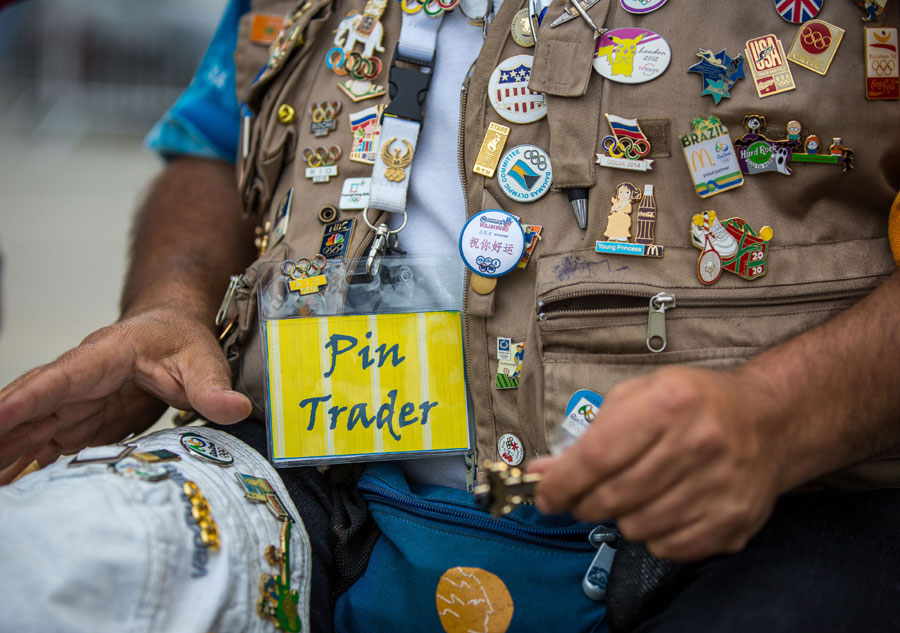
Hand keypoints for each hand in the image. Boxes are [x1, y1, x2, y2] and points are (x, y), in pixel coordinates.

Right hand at [0, 308, 251, 482]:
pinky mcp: (82, 422)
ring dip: (8, 453)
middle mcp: (80, 380)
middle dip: (1, 433)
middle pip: (31, 408)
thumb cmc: (183, 339)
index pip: (59, 379)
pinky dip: (26, 464)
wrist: (174, 331)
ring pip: (32, 429)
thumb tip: (236, 408)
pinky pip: (47, 444)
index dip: (25, 400)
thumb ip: (213, 386)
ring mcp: (77, 403)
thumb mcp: (204, 359)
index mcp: (105, 356)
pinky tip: (11, 485)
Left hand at [529, 366, 783, 561]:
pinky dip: (652, 534)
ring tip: (631, 494)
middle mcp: (697, 444)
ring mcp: (719, 487)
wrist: (768, 422)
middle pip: (613, 497)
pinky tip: (660, 508)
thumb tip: (542, 471)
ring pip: (637, 527)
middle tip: (579, 498)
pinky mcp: (733, 521)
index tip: (545, 495)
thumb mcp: (639, 395)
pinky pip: (667, 547)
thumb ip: (590, 433)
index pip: (596, 458)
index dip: (561, 483)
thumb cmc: (692, 404)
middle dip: (582, 504)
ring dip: (620, 517)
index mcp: (668, 404)